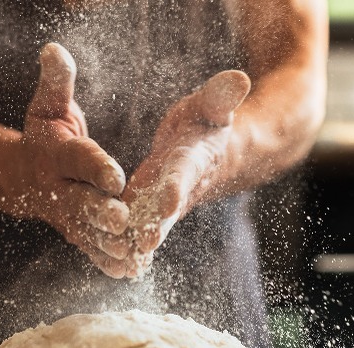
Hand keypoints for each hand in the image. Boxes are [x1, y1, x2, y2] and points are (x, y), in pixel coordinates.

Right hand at [4, 43, 130, 277]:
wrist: (20, 175)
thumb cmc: (44, 135)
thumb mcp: (48, 106)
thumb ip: (57, 82)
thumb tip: (54, 49)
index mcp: (56, 155)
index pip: (78, 160)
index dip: (96, 166)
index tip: (116, 175)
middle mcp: (58, 188)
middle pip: (80, 202)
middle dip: (100, 212)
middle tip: (123, 220)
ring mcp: (64, 215)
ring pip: (86, 232)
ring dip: (107, 244)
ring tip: (131, 254)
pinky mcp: (73, 232)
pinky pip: (88, 248)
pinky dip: (105, 261)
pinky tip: (127, 271)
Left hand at [120, 70, 250, 276]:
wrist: (212, 152)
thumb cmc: (207, 122)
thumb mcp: (212, 105)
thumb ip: (221, 96)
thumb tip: (240, 77)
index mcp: (194, 159)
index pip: (185, 173)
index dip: (176, 186)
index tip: (167, 200)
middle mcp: (180, 186)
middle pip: (167, 209)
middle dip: (156, 226)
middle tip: (142, 245)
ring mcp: (164, 202)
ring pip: (151, 225)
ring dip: (137, 243)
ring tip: (121, 262)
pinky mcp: (150, 208)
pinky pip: (139, 228)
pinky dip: (129, 245)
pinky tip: (113, 264)